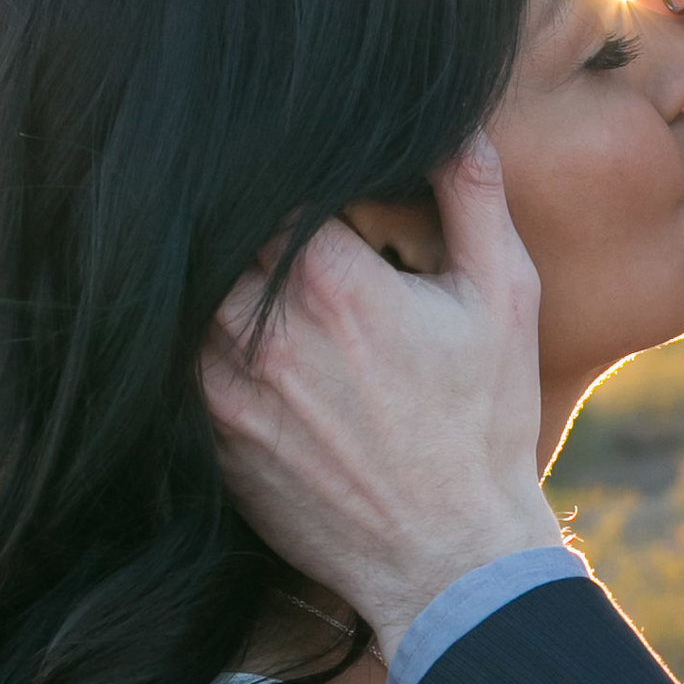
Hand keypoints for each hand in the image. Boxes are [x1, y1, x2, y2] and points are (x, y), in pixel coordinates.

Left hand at [202, 139, 561, 654]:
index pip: (268, 188)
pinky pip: (178, 374)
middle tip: (260, 221)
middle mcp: (263, 334)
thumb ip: (474, 199)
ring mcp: (228, 394)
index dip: (277, 173)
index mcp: (331, 284)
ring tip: (243, 279)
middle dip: (235, 225)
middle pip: (214, 240)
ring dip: (213, 286)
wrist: (450, 560)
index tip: (291, 175)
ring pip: (186, 304)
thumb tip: (457, 123)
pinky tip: (238, 350)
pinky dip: (200, 351)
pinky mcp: (213, 445)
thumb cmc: (484, 428)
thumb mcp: (505, 300)